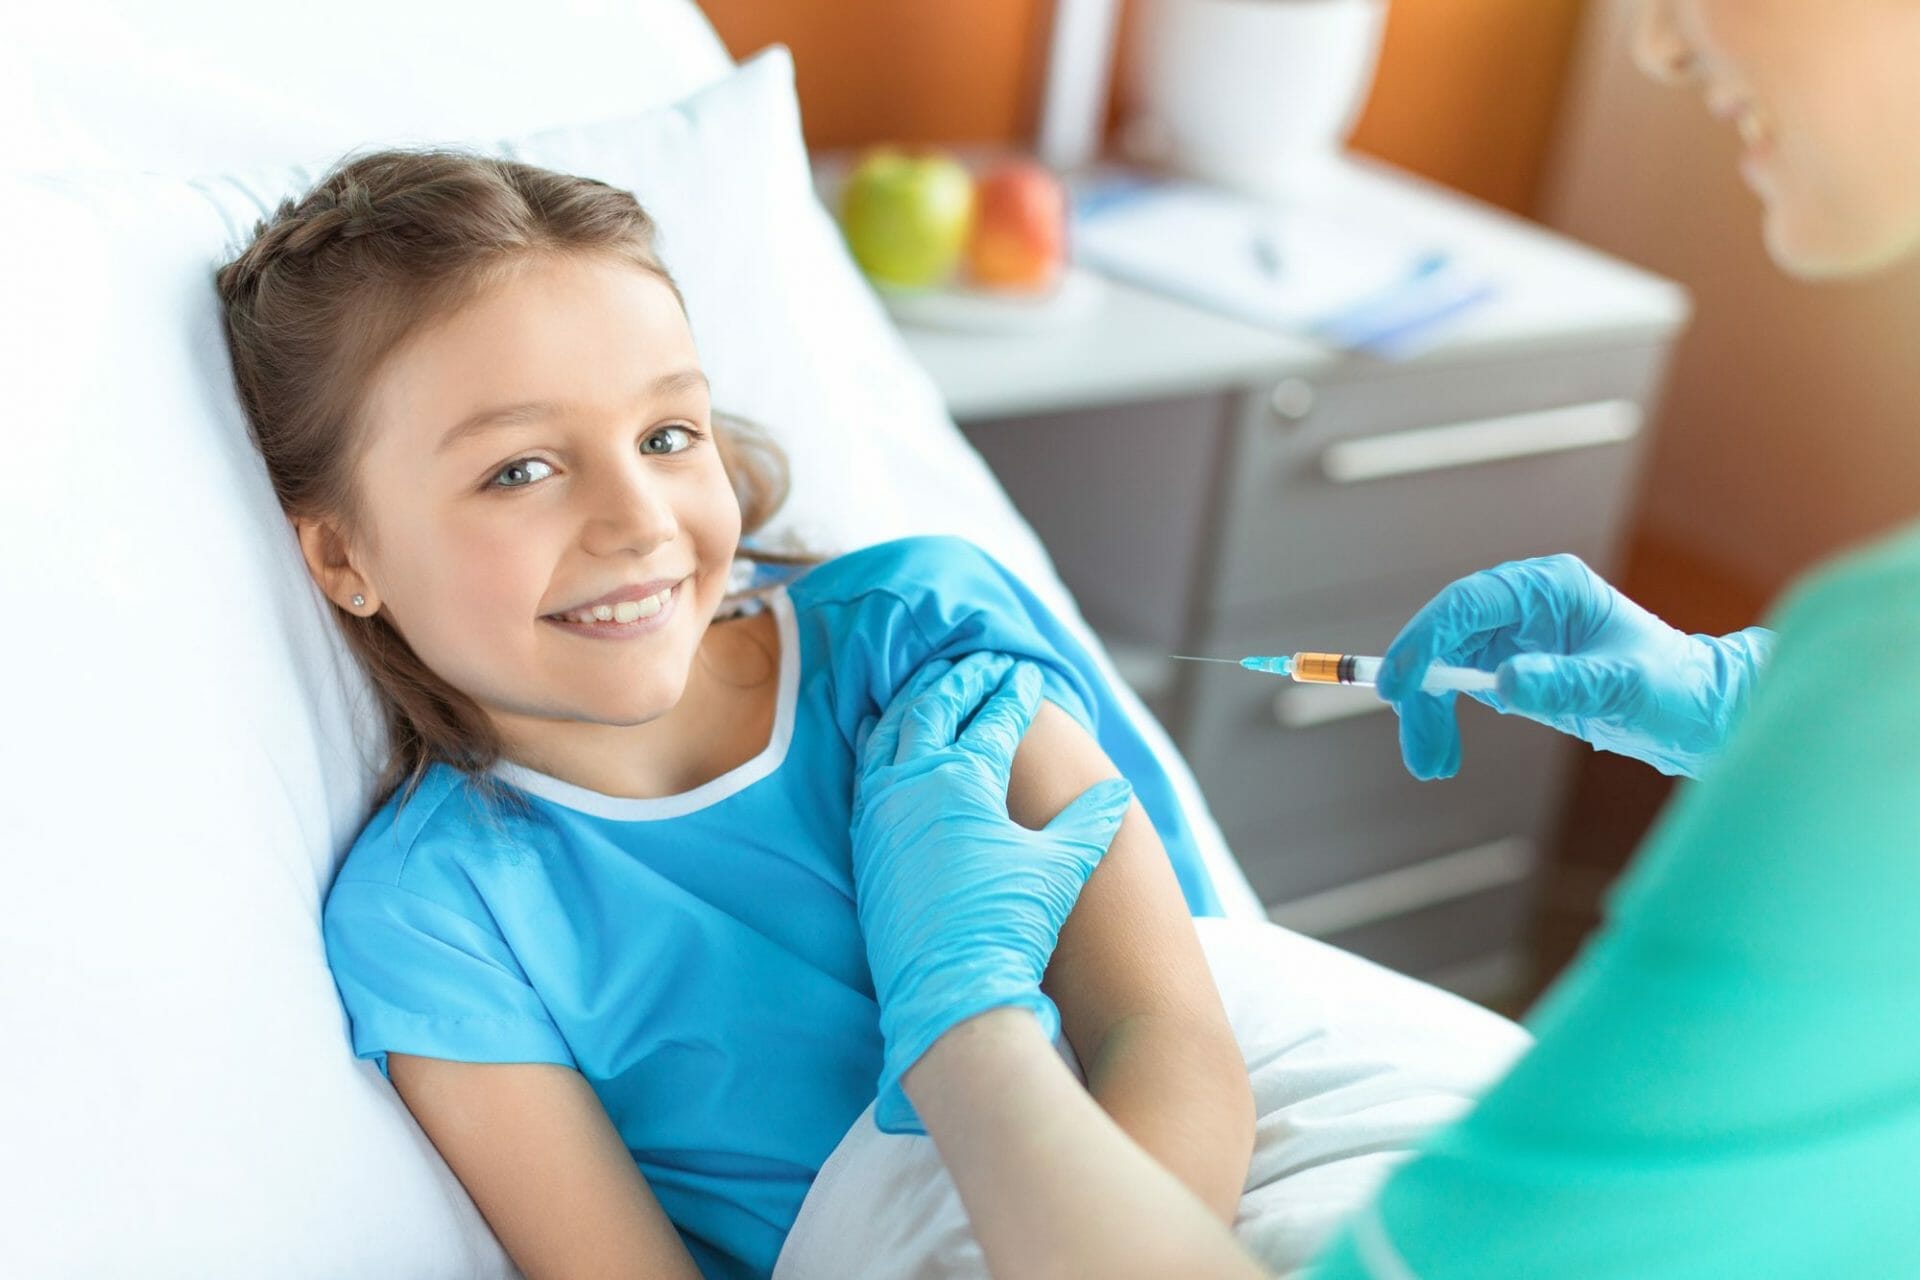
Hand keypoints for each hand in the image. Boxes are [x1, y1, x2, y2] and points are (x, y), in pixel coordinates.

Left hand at [850, 651, 1133, 1133]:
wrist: (951, 992)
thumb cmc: (1011, 925)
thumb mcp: (1061, 868)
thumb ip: (1088, 822)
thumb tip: (1117, 790)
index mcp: (964, 776)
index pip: (994, 716)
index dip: (1013, 691)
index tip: (1025, 674)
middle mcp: (914, 782)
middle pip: (933, 708)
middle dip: (960, 680)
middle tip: (979, 663)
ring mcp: (881, 811)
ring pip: (890, 734)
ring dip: (913, 703)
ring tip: (929, 686)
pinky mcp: (865, 842)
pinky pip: (868, 772)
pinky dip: (882, 744)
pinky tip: (888, 743)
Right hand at [1378, 553, 1775, 780]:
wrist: (1696, 715)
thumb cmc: (1673, 690)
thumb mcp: (1624, 687)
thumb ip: (1565, 682)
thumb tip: (1502, 684)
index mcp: (1550, 586)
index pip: (1467, 603)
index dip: (1424, 640)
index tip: (1398, 685)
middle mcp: (1523, 603)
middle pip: (1444, 637)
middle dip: (1421, 692)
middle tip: (1419, 751)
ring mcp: (1511, 635)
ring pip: (1441, 667)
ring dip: (1426, 715)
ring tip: (1432, 766)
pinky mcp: (1507, 666)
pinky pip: (1454, 689)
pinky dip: (1440, 721)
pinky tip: (1444, 755)